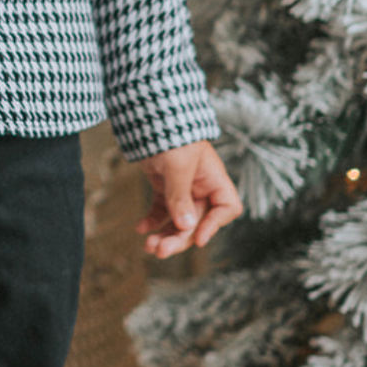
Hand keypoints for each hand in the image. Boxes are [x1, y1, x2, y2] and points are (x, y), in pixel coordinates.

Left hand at [135, 141, 241, 258]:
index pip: (226, 208)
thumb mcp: (177, 165)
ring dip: (164, 235)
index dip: (214, 226)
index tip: (198, 239)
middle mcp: (201, 186)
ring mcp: (182, 188)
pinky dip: (151, 221)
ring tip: (148, 247)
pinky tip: (140, 229)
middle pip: (197, 221)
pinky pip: (160, 210)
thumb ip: (180, 196)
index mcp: (213, 178)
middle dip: (180, 237)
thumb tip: (185, 225)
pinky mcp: (163, 186)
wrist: (148, 116)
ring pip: (178, 220)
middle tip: (160, 250)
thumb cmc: (170, 134)